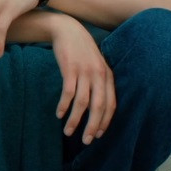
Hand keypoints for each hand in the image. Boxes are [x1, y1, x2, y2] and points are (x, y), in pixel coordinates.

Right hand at [50, 20, 115, 144]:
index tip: (98, 135)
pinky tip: (59, 114)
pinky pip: (68, 93)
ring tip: (68, 131)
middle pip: (98, 106)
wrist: (67, 29)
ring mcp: (84, 72)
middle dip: (92, 126)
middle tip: (86, 141)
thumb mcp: (95, 65)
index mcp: (107, 76)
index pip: (111, 104)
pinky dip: (64, 106)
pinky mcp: (70, 69)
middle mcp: (99, 75)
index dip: (105, 121)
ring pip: (82, 103)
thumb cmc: (81, 50)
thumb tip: (97, 106)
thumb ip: (99, 82)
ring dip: (75, 120)